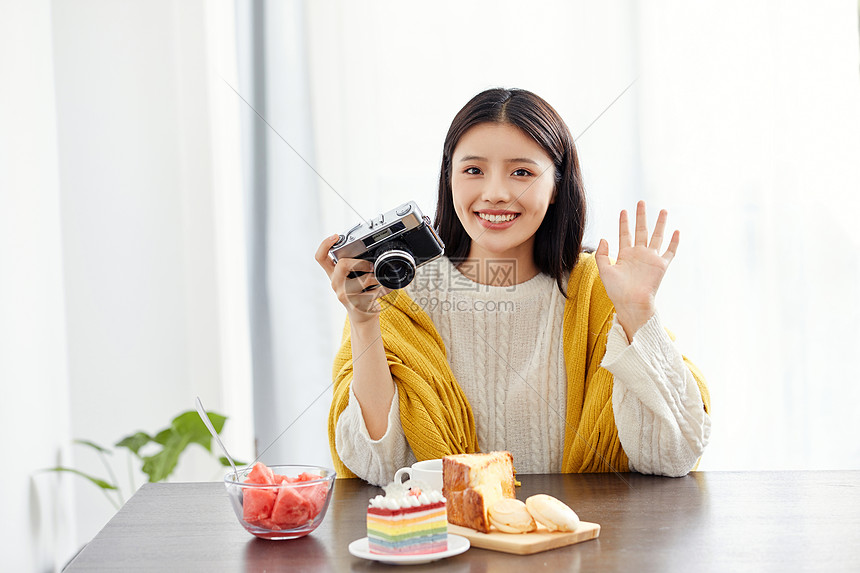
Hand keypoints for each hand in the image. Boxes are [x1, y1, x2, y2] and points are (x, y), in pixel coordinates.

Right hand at [315, 234, 392, 325]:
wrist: (362, 316)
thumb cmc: (358, 293)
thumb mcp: (350, 278)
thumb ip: (352, 265)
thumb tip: (368, 249)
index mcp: (333, 274)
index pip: (320, 257)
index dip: (325, 244)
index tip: (335, 236)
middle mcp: (336, 284)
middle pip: (342, 264)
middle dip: (361, 263)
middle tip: (370, 266)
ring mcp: (345, 295)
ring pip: (364, 279)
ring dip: (376, 277)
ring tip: (380, 279)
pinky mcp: (356, 304)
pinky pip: (375, 291)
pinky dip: (385, 288)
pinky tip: (386, 288)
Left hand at [595, 201, 678, 340]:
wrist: (631, 303)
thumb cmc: (617, 291)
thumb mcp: (604, 271)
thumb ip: (602, 255)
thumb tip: (604, 238)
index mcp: (625, 255)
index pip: (625, 234)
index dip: (624, 222)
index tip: (623, 210)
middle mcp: (639, 254)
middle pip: (641, 230)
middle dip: (641, 216)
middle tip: (641, 202)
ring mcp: (651, 259)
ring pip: (657, 236)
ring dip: (659, 223)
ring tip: (663, 210)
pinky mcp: (661, 265)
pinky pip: (670, 251)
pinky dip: (674, 242)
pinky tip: (677, 231)